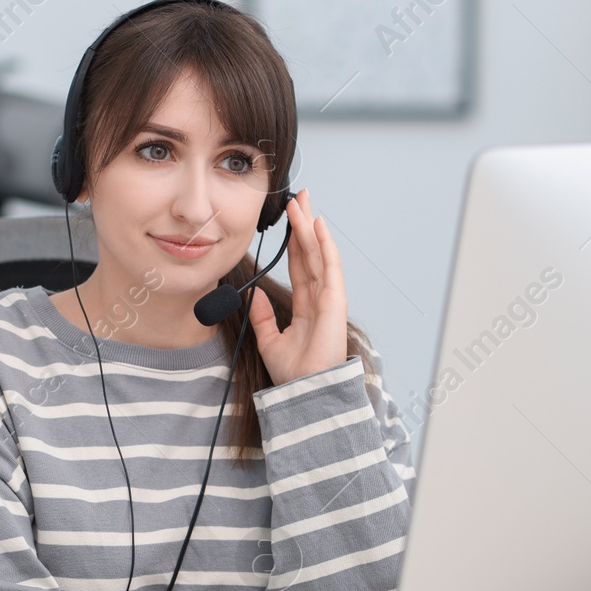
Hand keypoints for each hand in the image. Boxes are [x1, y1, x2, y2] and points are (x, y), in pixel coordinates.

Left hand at [246, 190, 349, 384]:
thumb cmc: (293, 374)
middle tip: (297, 198)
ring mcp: (329, 298)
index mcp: (307, 306)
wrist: (304, 392)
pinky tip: (317, 225)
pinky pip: (330, 267)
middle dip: (304, 225)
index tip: (289, 219)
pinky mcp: (334, 302)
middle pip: (311, 253)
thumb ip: (263, 317)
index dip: (294, 241)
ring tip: (302, 202)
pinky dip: (325, 245)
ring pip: (319, 254)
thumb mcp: (270, 340)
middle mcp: (320, 298)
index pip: (300, 265)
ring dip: (310, 227)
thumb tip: (255, 295)